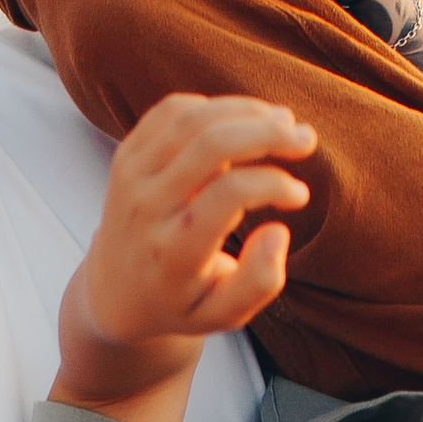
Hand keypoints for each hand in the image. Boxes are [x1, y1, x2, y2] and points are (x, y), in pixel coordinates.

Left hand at [57, 92, 313, 418]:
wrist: (116, 293)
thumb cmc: (180, 302)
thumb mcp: (223, 315)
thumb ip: (259, 282)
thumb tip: (278, 231)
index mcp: (173, 251)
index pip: (229, 194)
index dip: (274, 185)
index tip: (300, 196)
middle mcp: (146, 209)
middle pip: (211, 144)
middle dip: (268, 132)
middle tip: (306, 139)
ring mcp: (130, 177)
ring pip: (192, 118)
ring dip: (246, 111)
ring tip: (283, 122)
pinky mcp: (125, 155)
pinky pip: (171, 111)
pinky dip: (214, 106)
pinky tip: (242, 120)